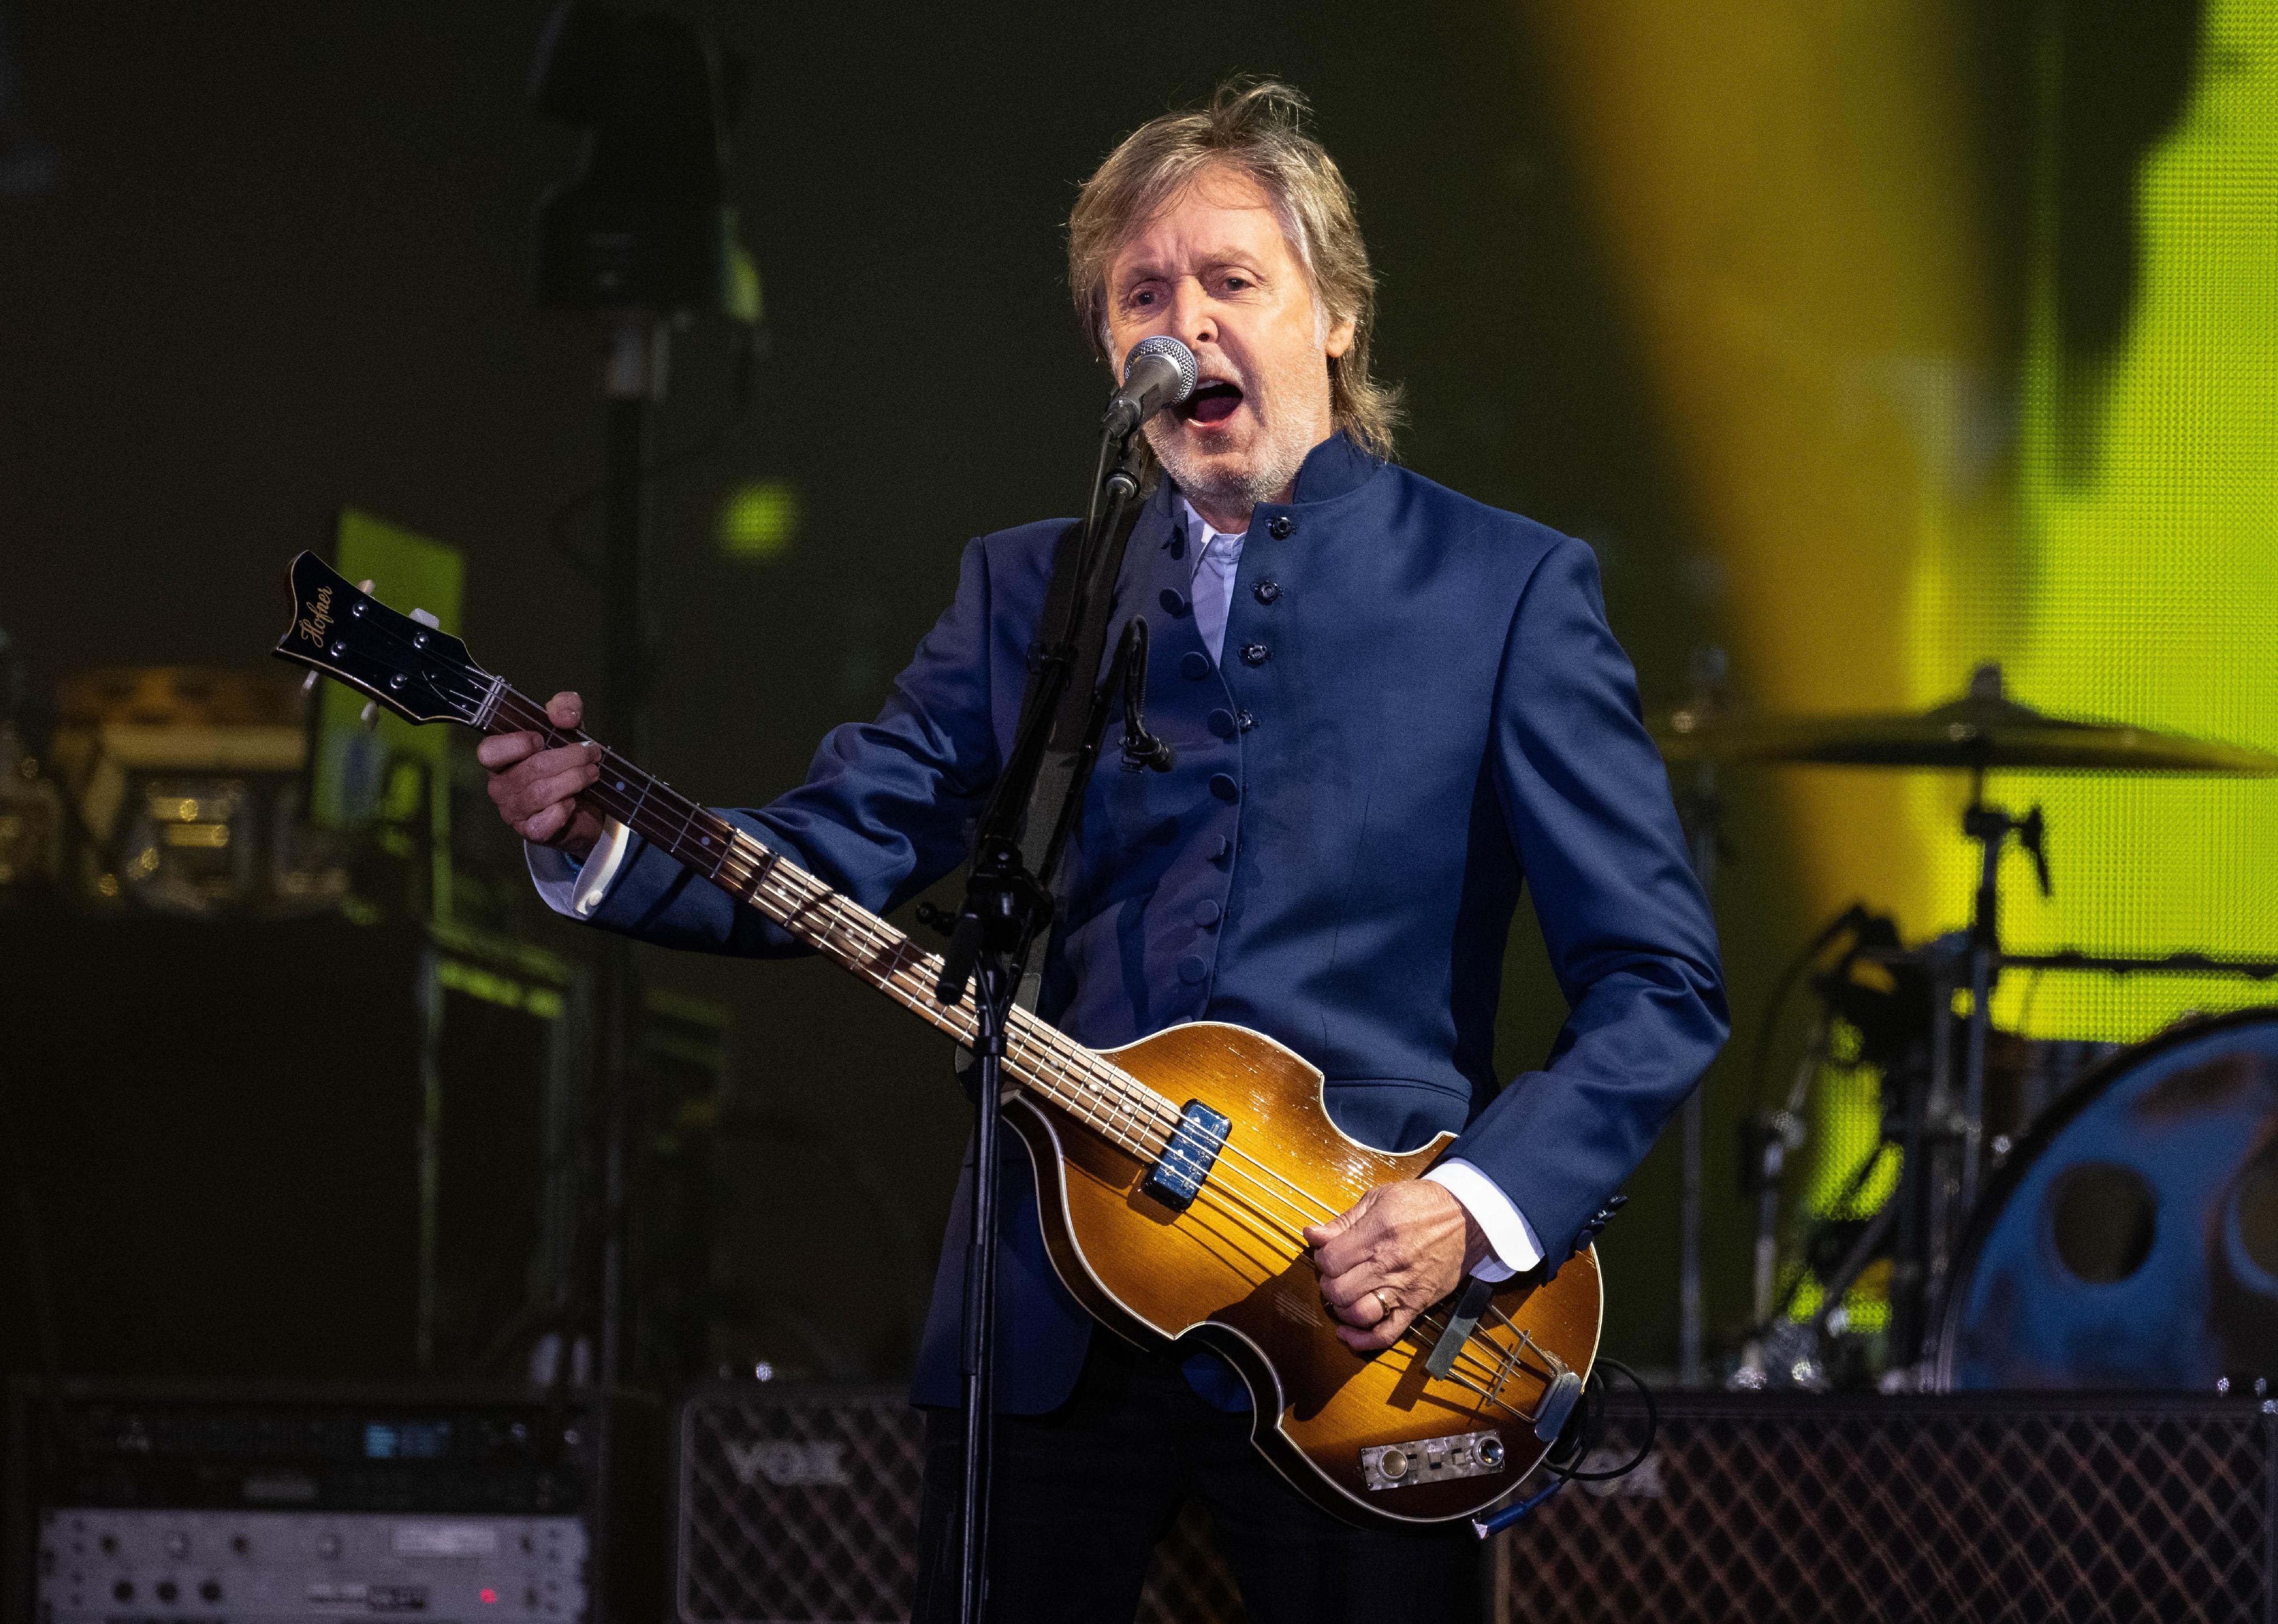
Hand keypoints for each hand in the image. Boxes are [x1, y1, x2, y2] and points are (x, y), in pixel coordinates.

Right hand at [475, 690, 607, 857]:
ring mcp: (512, 811)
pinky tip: (574, 801)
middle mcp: (499, 785)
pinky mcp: (530, 832)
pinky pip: (545, 821)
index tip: (543, 738)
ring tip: (593, 773)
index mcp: (499, 759)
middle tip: (592, 753)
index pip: (490, 751)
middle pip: (531, 769)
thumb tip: (563, 715)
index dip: (517, 743)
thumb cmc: (566, 764)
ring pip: (541, 793)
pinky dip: (564, 809)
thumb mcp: (567, 729)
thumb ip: (564, 709)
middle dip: (569, 758)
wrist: (583, 807)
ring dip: (574, 779)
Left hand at [1303, 1179, 1490, 1353]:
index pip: (1330, 1260)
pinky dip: (1362, 1341)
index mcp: (1377, 1233)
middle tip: (1335, 1274)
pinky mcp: (1417, 1306)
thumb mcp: (1380, 1198)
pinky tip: (1347, 1333)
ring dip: (1342, 1310)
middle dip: (1328, 1283)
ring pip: (1358, 1314)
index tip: (1328, 1253)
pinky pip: (1386, 1334)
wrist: (1468, 1217)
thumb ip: (1343, 1221)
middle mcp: (1389, 1264)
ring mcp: (1404, 1289)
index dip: (1321, 1258)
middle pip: (1339, 1290)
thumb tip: (1311, 1234)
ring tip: (1344, 1297)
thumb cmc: (1423, 1203)